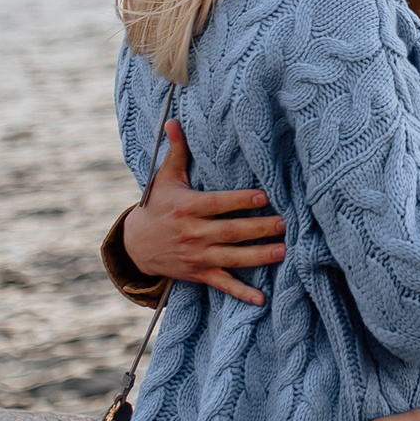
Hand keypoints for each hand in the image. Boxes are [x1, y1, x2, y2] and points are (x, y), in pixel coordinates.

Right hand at [121, 121, 285, 304]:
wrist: (135, 245)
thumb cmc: (156, 206)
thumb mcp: (164, 179)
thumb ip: (176, 151)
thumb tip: (173, 121)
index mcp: (188, 208)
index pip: (218, 204)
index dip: (240, 201)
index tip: (263, 197)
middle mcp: (193, 234)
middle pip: (230, 232)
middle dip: (258, 229)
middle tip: (284, 224)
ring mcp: (197, 256)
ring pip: (232, 258)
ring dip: (258, 256)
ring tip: (283, 251)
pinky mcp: (199, 273)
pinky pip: (222, 284)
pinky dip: (241, 293)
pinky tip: (261, 299)